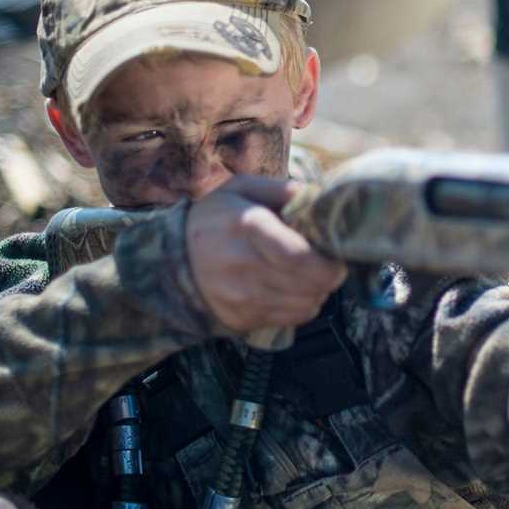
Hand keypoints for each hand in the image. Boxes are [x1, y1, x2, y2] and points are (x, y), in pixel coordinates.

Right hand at [186, 175, 346, 331]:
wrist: (172, 260)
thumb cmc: (215, 218)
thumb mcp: (240, 189)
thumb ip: (280, 188)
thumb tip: (315, 197)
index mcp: (246, 226)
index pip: (298, 256)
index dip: (327, 259)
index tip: (336, 251)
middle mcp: (243, 266)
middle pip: (309, 283)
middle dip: (331, 274)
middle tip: (331, 262)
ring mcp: (242, 297)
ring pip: (306, 304)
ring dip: (319, 290)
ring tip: (311, 273)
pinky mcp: (243, 319)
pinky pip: (293, 318)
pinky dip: (305, 305)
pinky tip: (296, 289)